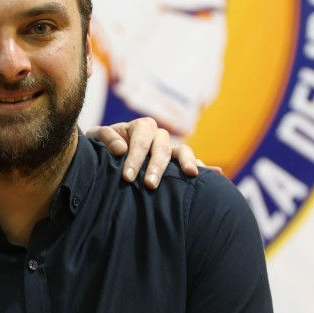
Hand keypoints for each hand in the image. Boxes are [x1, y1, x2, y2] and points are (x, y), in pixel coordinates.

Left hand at [91, 119, 212, 186]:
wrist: (106, 157)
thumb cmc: (100, 147)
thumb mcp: (96, 139)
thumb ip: (106, 138)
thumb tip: (121, 149)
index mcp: (141, 127)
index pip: (142, 139)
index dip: (135, 156)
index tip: (127, 177)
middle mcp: (158, 136)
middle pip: (163, 146)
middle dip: (157, 166)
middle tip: (149, 185)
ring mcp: (169, 149)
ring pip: (182, 151)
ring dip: (186, 162)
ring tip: (191, 174)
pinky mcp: (176, 164)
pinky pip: (192, 164)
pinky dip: (205, 168)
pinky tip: (217, 174)